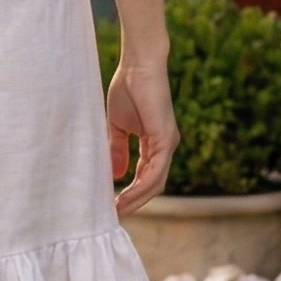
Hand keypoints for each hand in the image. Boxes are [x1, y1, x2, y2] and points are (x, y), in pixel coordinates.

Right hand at [107, 57, 178, 215]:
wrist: (138, 65)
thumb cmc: (129, 88)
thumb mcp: (118, 125)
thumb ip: (118, 149)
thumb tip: (116, 175)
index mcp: (156, 143)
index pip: (146, 176)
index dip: (131, 193)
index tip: (112, 205)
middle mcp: (166, 146)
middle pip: (153, 185)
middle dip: (134, 202)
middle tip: (114, 215)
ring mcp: (168, 144)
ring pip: (156, 183)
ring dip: (137, 199)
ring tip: (117, 210)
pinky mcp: (165, 139)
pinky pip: (155, 171)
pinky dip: (141, 186)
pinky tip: (125, 195)